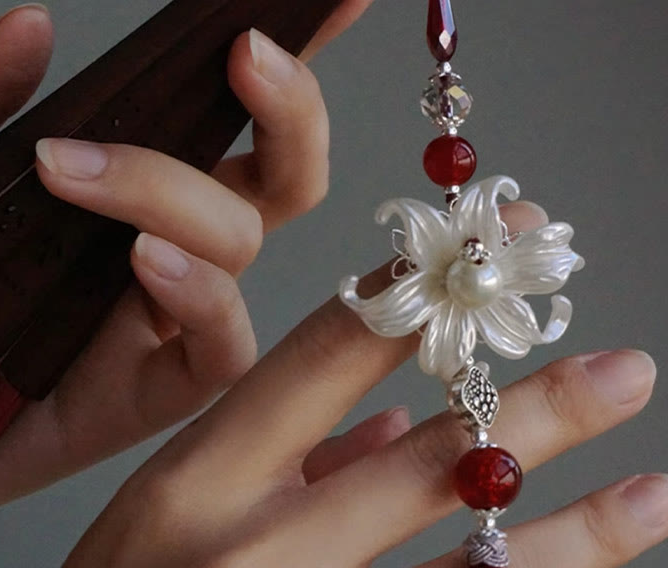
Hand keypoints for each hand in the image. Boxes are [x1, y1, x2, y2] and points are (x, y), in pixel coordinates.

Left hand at [0, 0, 387, 521]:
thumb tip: (34, 24)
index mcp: (132, 174)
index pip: (237, 106)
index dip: (308, 45)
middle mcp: (169, 236)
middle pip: (283, 172)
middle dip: (287, 108)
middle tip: (244, 52)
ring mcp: (168, 312)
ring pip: (245, 244)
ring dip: (180, 192)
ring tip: (77, 174)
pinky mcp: (151, 389)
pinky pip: (220, 345)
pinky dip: (198, 294)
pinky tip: (145, 261)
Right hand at [64, 204, 663, 567]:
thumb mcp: (164, 516)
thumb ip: (282, 461)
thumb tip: (391, 422)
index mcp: (199, 474)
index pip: (328, 348)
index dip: (420, 286)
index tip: (488, 246)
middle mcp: (258, 545)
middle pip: (426, 456)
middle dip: (531, 403)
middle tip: (620, 362)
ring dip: (579, 526)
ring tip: (652, 481)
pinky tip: (612, 564)